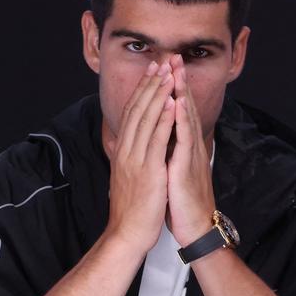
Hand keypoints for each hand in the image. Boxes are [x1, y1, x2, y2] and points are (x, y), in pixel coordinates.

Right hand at [105, 61, 175, 254]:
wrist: (127, 232)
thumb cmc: (131, 208)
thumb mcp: (126, 177)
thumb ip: (127, 157)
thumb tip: (128, 145)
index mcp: (123, 151)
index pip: (131, 113)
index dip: (142, 91)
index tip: (151, 73)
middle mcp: (127, 150)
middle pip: (138, 110)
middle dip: (150, 84)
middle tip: (160, 62)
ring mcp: (136, 159)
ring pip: (146, 119)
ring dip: (159, 94)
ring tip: (168, 73)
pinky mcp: (148, 169)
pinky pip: (157, 139)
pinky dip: (164, 118)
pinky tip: (172, 102)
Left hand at [167, 54, 215, 246]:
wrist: (195, 228)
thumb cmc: (183, 202)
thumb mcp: (174, 171)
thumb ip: (171, 152)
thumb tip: (162, 139)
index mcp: (185, 147)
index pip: (178, 111)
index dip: (173, 88)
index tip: (166, 68)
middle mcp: (191, 146)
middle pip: (184, 107)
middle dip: (178, 81)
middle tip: (174, 56)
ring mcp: (191, 155)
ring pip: (186, 118)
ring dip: (181, 92)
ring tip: (176, 70)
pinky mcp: (188, 167)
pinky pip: (184, 139)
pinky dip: (180, 119)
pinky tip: (178, 103)